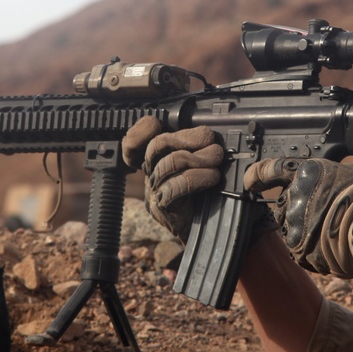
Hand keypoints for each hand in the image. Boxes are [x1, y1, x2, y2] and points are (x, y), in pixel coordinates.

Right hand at [122, 116, 223, 239]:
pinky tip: (213, 177)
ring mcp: (154, 190)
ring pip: (170, 162)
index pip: (135, 140)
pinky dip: (200, 177)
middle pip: (157, 144)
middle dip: (187, 137)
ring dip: (200, 157)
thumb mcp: (198, 164)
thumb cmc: (202, 192)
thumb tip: (208, 131)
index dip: (141, 129)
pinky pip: (177, 186)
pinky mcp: (163, 207)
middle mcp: (150, 172)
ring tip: (217, 158)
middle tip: (211, 141)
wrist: (204, 228)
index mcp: (155, 159)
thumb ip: (194, 147)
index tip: (163, 123)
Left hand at [244, 158, 352, 277]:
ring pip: (292, 229)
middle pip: (284, 205)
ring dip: (306, 232)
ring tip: (333, 233)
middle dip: (297, 212)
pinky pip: (300, 250)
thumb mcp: (346, 174)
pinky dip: (312, 250)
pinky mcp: (298, 248)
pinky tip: (331, 247)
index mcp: (305, 174)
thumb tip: (321, 182)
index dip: (257, 176)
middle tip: (323, 218)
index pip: (270, 170)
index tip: (250, 182)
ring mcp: (294, 223)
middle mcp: (294, 197)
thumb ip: (323, 178)